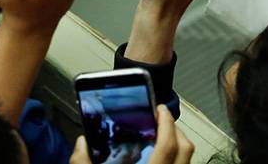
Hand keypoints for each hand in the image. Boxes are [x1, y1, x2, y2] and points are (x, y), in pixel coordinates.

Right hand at [70, 106, 193, 163]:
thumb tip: (82, 144)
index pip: (169, 145)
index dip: (166, 123)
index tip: (159, 109)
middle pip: (186, 149)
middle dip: (175, 130)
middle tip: (160, 120)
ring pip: (185, 160)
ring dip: (175, 144)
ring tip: (157, 138)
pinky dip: (172, 159)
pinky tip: (156, 157)